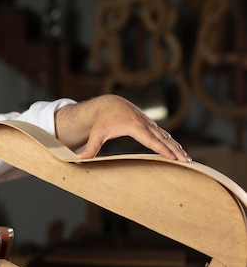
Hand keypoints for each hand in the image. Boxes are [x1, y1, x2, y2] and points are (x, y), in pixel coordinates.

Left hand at [55, 94, 190, 161]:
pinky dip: (172, 142)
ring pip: (165, 136)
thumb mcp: (96, 133)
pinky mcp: (149, 124)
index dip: (161, 148)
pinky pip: (163, 134)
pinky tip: (179, 150)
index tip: (172, 157)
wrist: (108, 104)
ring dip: (177, 147)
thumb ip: (91, 147)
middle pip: (162, 139)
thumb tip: (79, 160)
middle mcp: (143, 123)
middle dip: (175, 150)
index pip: (150, 139)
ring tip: (187, 159)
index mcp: (132, 126)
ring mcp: (148, 123)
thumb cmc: (101, 121)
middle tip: (187, 162)